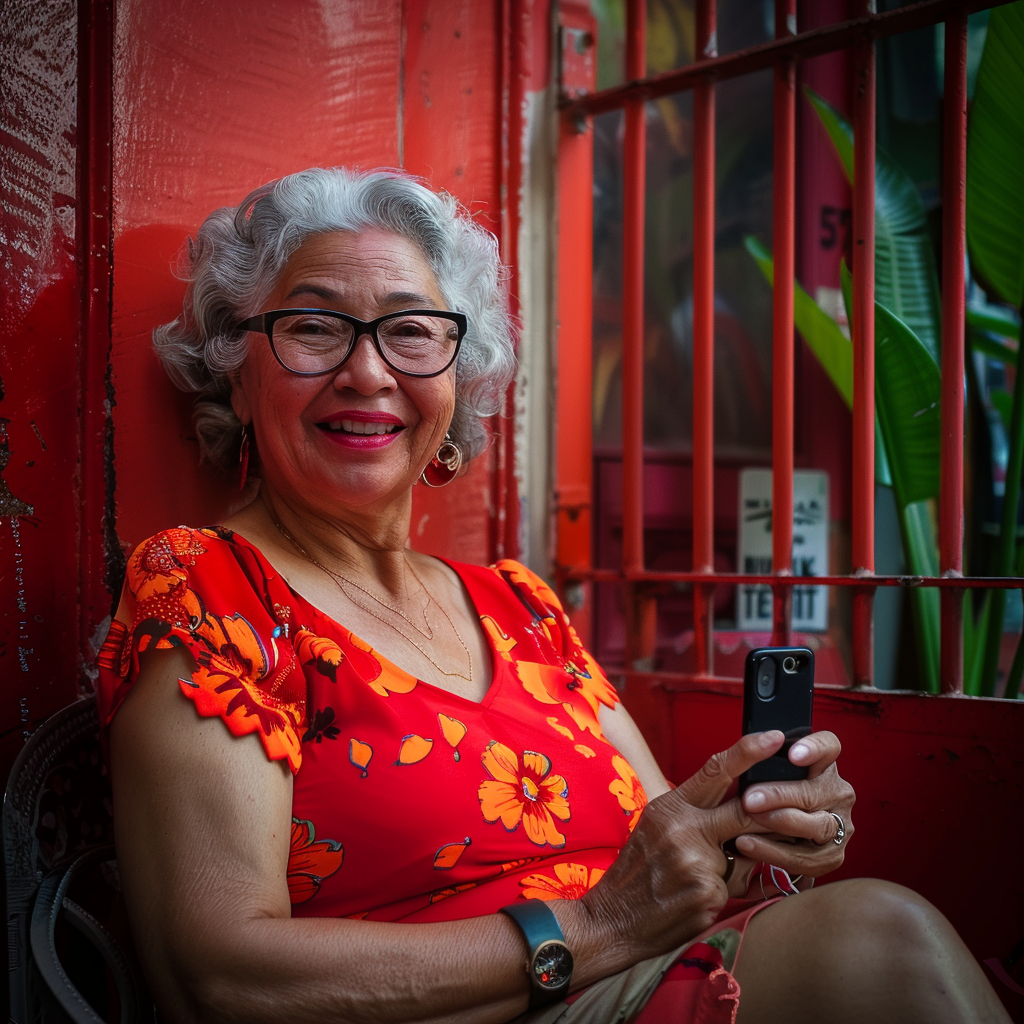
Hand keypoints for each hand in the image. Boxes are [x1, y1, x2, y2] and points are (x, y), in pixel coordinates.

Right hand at [576, 731, 782, 962]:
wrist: (613, 919)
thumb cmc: (638, 870)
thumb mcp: (657, 827)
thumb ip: (694, 813)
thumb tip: (739, 802)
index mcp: (670, 807)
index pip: (715, 770)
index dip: (748, 751)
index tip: (773, 738)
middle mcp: (684, 830)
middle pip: (745, 811)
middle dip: (769, 814)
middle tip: (790, 811)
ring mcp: (697, 863)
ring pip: (743, 856)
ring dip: (731, 867)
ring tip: (692, 878)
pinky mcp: (708, 894)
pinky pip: (734, 888)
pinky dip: (720, 893)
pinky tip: (691, 900)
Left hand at [733, 730, 854, 878]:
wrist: (775, 838)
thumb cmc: (767, 796)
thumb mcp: (766, 775)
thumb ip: (764, 764)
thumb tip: (750, 750)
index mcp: (823, 766)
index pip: (829, 747)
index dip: (814, 748)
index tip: (792, 754)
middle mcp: (838, 793)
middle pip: (815, 792)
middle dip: (780, 795)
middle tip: (749, 799)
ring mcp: (840, 825)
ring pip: (817, 825)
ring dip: (780, 823)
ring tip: (748, 821)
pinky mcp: (833, 855)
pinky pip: (805, 857)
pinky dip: (773, 851)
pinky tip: (747, 844)